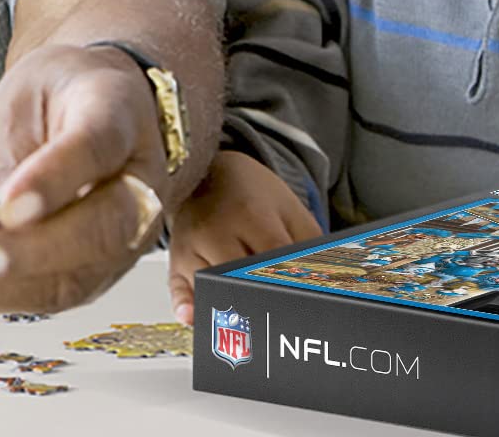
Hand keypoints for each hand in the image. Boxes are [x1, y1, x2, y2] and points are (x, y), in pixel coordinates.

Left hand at [0, 43, 169, 312]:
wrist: (95, 105)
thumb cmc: (60, 97)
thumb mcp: (30, 95)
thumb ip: (18, 152)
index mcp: (120, 115)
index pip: (96, 149)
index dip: (53, 180)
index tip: (7, 206)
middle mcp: (139, 179)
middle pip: (104, 228)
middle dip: (33, 252)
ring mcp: (128, 231)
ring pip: (81, 274)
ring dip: (6, 286)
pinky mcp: (101, 266)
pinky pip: (56, 293)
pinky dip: (2, 295)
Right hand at [165, 150, 322, 323]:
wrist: (208, 172)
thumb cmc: (251, 194)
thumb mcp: (289, 208)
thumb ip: (309, 244)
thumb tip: (323, 282)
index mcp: (249, 214)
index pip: (272, 257)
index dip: (289, 281)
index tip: (305, 299)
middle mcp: (214, 231)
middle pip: (237, 276)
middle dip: (261, 297)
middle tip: (283, 317)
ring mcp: (190, 247)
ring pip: (208, 286)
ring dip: (230, 308)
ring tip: (252, 327)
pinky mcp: (175, 261)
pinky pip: (178, 290)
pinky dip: (185, 306)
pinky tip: (194, 318)